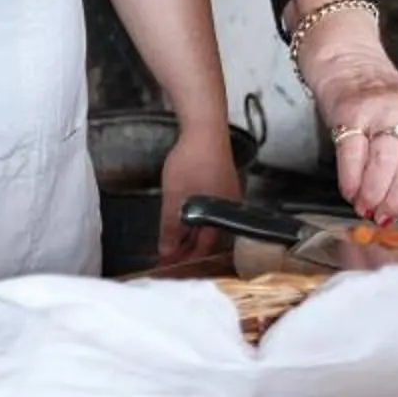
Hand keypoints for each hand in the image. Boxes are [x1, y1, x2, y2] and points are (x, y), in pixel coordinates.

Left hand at [157, 130, 244, 261]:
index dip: (185, 261)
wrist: (205, 129)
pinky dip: (197, 222)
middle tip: (170, 258)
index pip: (204, 249)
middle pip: (210, 241)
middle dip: (190, 252)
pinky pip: (212, 213)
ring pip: (211, 227)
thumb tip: (166, 251)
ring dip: (193, 237)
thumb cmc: (194, 159)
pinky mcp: (224, 186)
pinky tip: (186, 221)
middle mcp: (230, 210)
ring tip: (175, 244)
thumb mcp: (175, 199)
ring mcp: (229, 197)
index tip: (169, 268)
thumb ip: (170, 228)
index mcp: (222, 216)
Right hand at [314, 78, 397, 222]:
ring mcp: (381, 110)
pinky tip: (352, 194)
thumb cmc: (390, 110)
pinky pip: (352, 156)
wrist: (353, 69)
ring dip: (375, 195)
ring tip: (368, 209)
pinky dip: (351, 182)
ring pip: (384, 163)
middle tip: (386, 217)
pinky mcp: (351, 113)